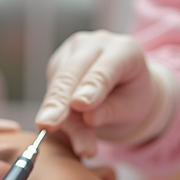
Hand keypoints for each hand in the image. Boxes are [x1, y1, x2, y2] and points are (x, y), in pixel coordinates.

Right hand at [35, 30, 177, 157]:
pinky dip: (53, 111)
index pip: (104, 70)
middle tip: (48, 125)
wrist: (123, 89)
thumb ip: (110, 111)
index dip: (91, 88)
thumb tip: (88, 118)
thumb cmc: (131, 98)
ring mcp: (74, 51)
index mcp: (125, 50)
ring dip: (54, 112)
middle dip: (58, 101)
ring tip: (54, 135)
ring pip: (58, 84)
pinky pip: (51, 90)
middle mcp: (96, 44)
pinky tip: (55, 125)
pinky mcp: (58, 63)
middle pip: (72, 73)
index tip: (80, 105)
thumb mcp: (129, 109)